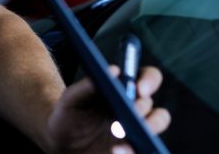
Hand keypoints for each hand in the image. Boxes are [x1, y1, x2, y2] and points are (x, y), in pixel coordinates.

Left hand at [45, 66, 170, 153]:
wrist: (62, 144)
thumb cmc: (69, 116)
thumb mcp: (71, 99)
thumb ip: (86, 86)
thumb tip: (112, 71)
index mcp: (123, 90)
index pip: (147, 78)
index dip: (149, 80)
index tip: (139, 88)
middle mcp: (134, 109)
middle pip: (152, 105)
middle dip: (144, 107)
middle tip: (133, 112)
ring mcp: (136, 131)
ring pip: (155, 126)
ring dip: (147, 129)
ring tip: (123, 135)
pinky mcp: (132, 149)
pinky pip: (140, 150)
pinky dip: (130, 150)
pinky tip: (115, 150)